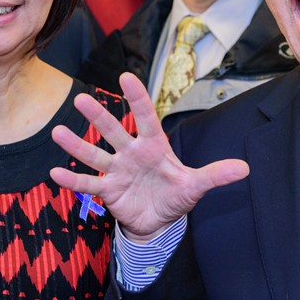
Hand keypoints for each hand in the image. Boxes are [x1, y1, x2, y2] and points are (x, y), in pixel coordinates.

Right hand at [51, 72, 248, 240]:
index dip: (137, 98)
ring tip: (57, 132)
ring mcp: (117, 170)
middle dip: (98, 117)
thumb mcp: (196, 186)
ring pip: (95, 154)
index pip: (146, 118)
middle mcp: (132, 153)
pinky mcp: (108, 191)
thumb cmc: (175, 196)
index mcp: (154, 146)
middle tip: (80, 99)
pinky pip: (88, 184)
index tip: (125, 76)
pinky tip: (54, 172)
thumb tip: (245, 168)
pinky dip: (72, 180)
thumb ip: (215, 175)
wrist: (158, 222)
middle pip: (114, 131)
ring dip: (77, 145)